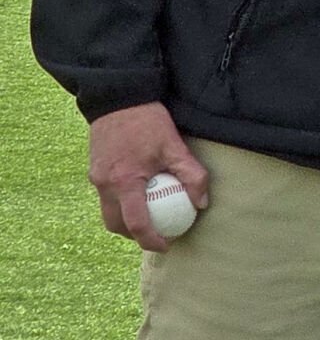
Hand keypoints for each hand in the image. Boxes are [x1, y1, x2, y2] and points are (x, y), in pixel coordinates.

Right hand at [88, 102, 206, 251]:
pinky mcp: (94, 171)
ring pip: (108, 213)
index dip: (151, 240)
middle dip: (135, 235)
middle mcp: (105, 185)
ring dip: (126, 221)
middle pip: (116, 225)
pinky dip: (121, 204)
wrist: (119, 98)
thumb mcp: (175, 146)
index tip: (166, 245)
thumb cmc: (148, 121)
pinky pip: (106, 197)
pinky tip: (139, 195)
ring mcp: (96, 179)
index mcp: (125, 182)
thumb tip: (200, 203)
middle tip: (157, 234)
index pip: (136, 223)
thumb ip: (191, 174)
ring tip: (149, 217)